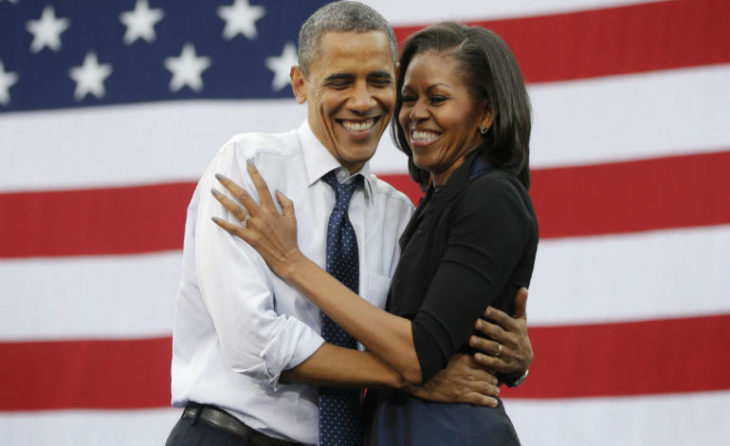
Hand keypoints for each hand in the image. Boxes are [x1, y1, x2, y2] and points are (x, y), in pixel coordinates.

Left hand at [211, 161, 303, 277]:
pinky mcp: (250, 238)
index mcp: (272, 210)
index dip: (254, 173)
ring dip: (223, 199)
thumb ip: (286, 203)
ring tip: (213, 191)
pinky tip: (214, 218)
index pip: (262, 187)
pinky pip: (234, 229)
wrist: (288, 259)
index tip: (247, 163)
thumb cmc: (290, 239)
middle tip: (219, 176)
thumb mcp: (292, 218)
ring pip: (236, 209)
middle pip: (243, 195)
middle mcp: (261, 216)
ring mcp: (254, 227)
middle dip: (230, 184)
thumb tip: (277, 192)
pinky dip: (223, 223)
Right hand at [406, 353, 499, 406]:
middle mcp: (467, 371)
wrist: (418, 377)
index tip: (493, 367)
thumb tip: (462, 343)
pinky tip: (494, 403)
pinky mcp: (460, 396)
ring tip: (496, 391)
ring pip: (485, 387)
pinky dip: (489, 401)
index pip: (484, 362)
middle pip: (487, 375)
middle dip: (493, 379)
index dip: (490, 365)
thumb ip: (455, 349)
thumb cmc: (429, 363)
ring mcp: (464, 384)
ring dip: (493, 389)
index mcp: (463, 359)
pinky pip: (479, 399)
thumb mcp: (444, 352)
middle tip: (496, 381)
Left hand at [468, 287, 532, 375]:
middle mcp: (512, 340)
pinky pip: (495, 363)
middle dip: (485, 327)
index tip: (482, 308)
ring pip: (494, 347)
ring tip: (470, 340)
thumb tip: (523, 288)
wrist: (526, 360)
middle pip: (497, 332)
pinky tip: (475, 357)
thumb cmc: (518, 335)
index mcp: (515, 327)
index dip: (493, 314)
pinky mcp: (505, 365)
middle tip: (473, 322)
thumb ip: (520, 305)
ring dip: (482, 344)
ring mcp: (509, 353)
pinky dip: (486, 361)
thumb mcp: (521, 321)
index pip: (503, 319)